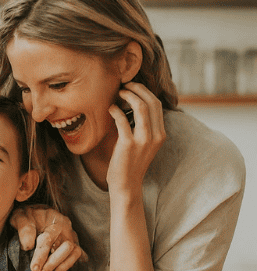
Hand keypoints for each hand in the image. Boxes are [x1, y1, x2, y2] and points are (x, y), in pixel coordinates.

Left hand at [10, 205, 86, 270]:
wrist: (35, 213)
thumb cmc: (27, 216)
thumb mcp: (20, 217)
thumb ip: (24, 229)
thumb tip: (28, 246)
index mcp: (53, 218)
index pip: (49, 239)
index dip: (41, 255)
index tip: (34, 268)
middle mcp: (66, 227)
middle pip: (65, 247)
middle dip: (53, 262)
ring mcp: (71, 235)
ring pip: (75, 252)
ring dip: (63, 265)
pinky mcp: (74, 243)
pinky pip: (77, 255)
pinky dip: (69, 264)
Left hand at [107, 82, 165, 196]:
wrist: (126, 185)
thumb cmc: (130, 162)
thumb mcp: (143, 143)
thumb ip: (143, 126)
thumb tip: (133, 104)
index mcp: (161, 134)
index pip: (157, 104)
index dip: (144, 91)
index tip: (132, 87)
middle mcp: (156, 135)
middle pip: (151, 101)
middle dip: (137, 89)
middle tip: (124, 86)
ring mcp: (143, 140)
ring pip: (140, 106)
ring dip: (127, 96)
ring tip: (117, 93)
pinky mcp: (128, 144)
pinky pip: (122, 119)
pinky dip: (115, 110)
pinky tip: (109, 109)